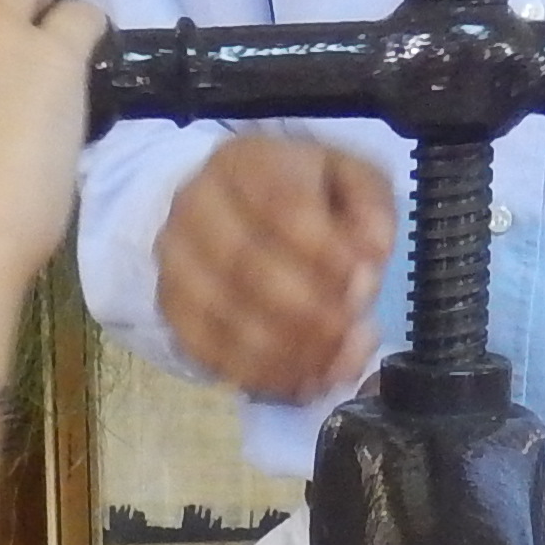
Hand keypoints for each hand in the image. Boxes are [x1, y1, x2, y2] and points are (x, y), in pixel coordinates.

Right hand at [151, 134, 395, 401]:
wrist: (229, 206)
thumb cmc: (301, 192)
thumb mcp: (349, 179)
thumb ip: (370, 209)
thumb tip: (373, 254)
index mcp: (247, 162)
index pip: (280, 204)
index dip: (324, 250)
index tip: (365, 282)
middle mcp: (197, 205)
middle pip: (244, 264)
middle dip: (307, 310)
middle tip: (353, 333)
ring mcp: (175, 259)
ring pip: (221, 315)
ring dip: (285, 351)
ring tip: (335, 366)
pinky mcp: (171, 306)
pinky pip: (207, 350)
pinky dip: (259, 375)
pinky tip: (302, 382)